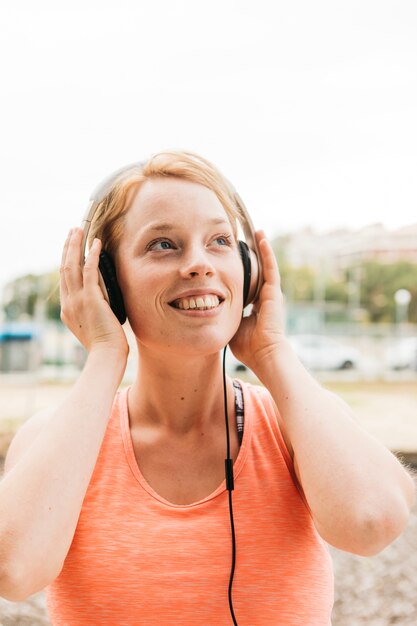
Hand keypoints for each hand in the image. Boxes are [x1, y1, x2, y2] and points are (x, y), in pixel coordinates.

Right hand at [60, 228, 128, 357]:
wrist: (106, 355)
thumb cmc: (106, 345)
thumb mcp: (93, 326)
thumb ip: (93, 311)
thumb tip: (101, 301)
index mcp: (67, 309)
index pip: (64, 279)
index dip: (66, 260)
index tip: (70, 247)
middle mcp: (68, 302)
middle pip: (64, 268)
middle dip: (67, 247)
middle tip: (72, 231)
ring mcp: (78, 300)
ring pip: (72, 266)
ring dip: (75, 245)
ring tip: (79, 230)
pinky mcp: (91, 299)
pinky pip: (90, 271)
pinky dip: (92, 255)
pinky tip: (96, 244)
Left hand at [229, 231, 285, 373]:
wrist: (264, 354)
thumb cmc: (249, 347)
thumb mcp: (232, 326)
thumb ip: (224, 316)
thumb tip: (208, 310)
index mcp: (257, 307)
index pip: (250, 283)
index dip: (243, 271)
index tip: (236, 259)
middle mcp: (266, 298)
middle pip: (259, 271)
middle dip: (254, 255)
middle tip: (247, 238)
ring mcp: (271, 294)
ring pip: (266, 265)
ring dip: (262, 248)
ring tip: (257, 231)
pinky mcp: (274, 292)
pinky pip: (270, 268)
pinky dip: (267, 252)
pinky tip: (261, 238)